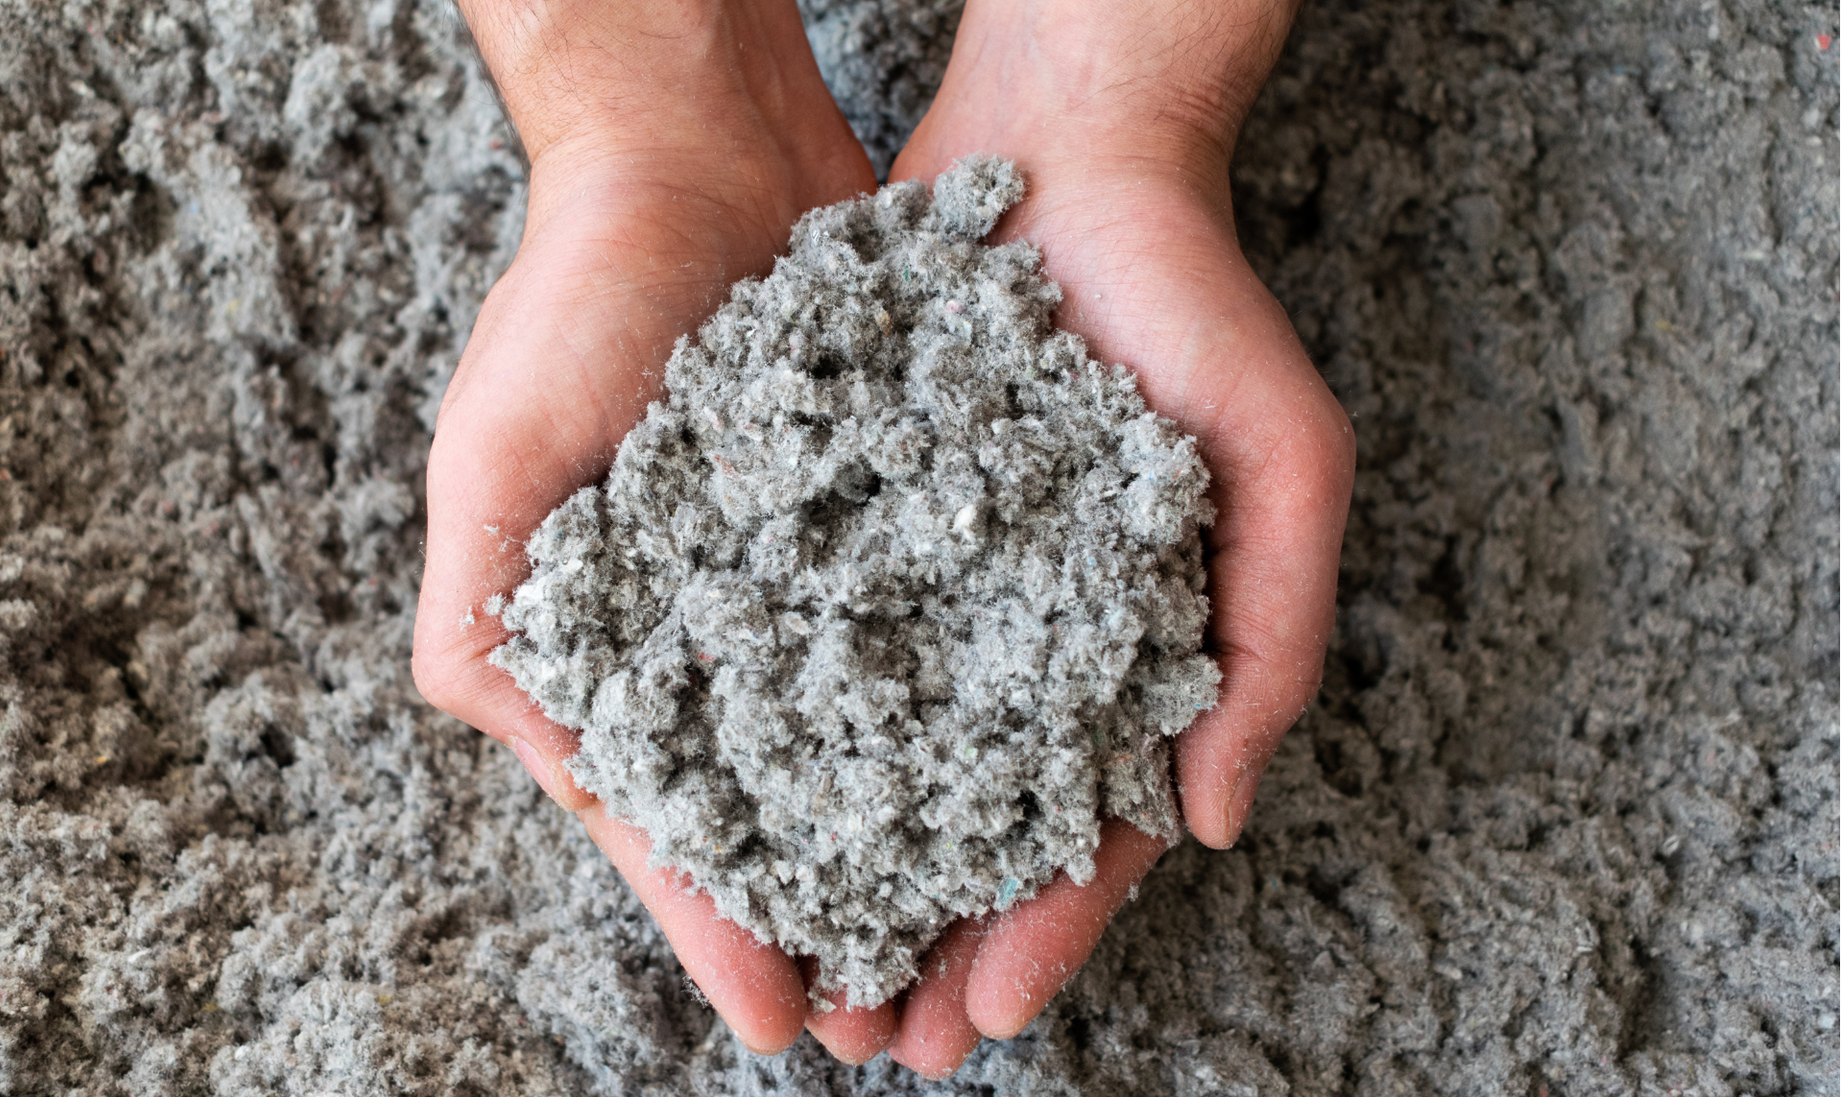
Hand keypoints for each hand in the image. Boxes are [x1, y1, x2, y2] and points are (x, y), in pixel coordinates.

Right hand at [411, 0, 892, 1058]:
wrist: (698, 153)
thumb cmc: (577, 300)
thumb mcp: (498, 463)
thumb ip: (493, 627)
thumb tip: (535, 769)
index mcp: (608, 647)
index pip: (666, 816)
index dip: (718, 921)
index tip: (788, 1021)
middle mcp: (712, 630)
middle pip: (777, 807)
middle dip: (829, 916)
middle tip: (897, 1029)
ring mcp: (804, 579)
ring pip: (867, 743)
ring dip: (910, 845)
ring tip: (970, 941)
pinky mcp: (887, 517)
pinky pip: (935, 634)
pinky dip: (971, 709)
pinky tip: (1021, 780)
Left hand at [881, 0, 1353, 1075]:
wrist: (1067, 153)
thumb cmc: (1197, 305)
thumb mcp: (1284, 462)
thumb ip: (1272, 638)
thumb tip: (1213, 824)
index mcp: (1134, 650)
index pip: (1093, 825)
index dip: (1049, 927)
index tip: (986, 1017)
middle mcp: (1027, 638)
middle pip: (973, 821)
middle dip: (931, 937)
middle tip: (875, 1042)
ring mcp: (937, 584)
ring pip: (883, 758)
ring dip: (846, 870)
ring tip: (799, 971)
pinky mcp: (853, 520)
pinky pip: (810, 641)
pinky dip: (781, 728)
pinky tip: (738, 804)